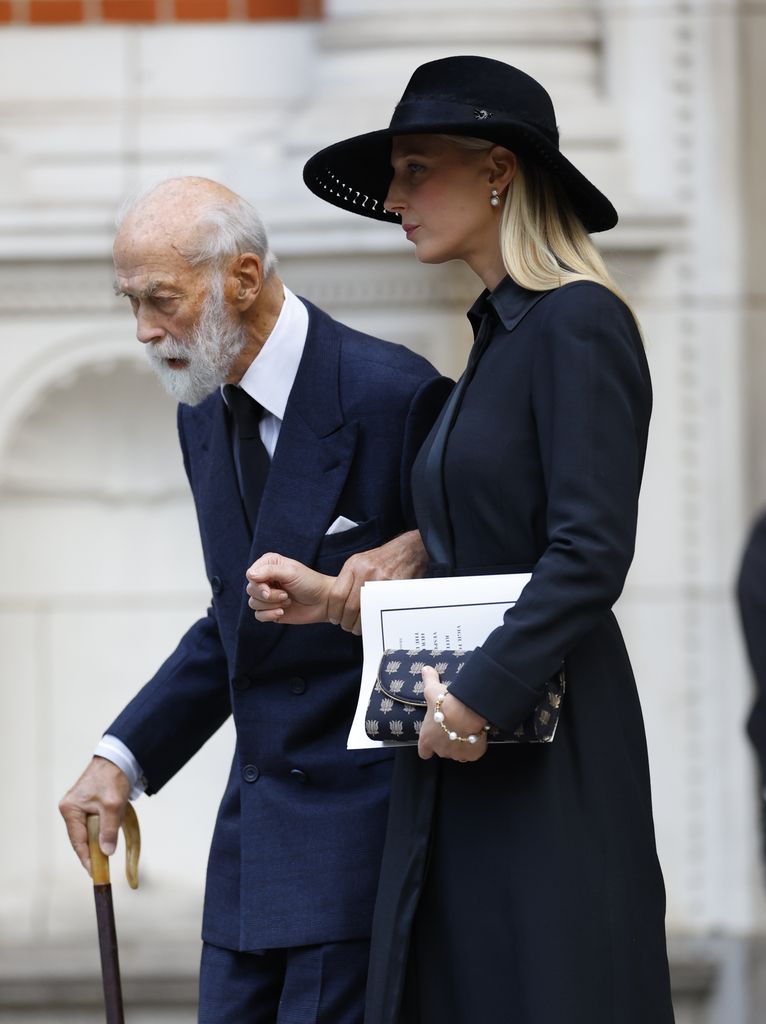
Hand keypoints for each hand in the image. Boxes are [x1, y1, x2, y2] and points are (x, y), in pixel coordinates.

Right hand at [59, 756, 131, 875]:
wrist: (119, 759)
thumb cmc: (113, 779)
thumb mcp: (112, 806)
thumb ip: (108, 830)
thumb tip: (106, 852)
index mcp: (70, 809)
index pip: (77, 841)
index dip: (86, 858)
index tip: (94, 873)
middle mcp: (70, 809)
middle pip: (80, 838)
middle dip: (92, 852)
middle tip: (102, 868)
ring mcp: (77, 807)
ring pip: (87, 832)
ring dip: (97, 841)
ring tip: (106, 855)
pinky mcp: (86, 804)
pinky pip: (92, 824)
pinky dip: (100, 831)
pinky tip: (107, 837)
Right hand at [246, 553, 333, 624]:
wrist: (323, 601)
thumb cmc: (310, 582)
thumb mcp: (291, 572)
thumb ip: (269, 571)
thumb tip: (250, 575)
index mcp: (269, 565)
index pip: (250, 574)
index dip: (258, 584)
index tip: (271, 587)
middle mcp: (265, 579)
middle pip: (251, 589)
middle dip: (268, 595)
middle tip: (285, 595)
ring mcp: (267, 595)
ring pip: (253, 603)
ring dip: (271, 604)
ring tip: (288, 601)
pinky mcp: (269, 610)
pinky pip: (258, 615)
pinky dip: (269, 615)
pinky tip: (282, 612)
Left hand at [328, 530, 427, 634]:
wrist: (407, 550)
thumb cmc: (381, 559)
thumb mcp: (359, 562)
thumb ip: (348, 579)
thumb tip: (337, 602)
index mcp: (354, 566)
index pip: (336, 595)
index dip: (333, 611)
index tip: (334, 618)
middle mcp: (366, 573)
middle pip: (350, 607)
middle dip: (346, 621)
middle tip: (346, 626)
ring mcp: (382, 581)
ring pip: (365, 612)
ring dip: (359, 625)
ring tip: (357, 628)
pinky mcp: (395, 590)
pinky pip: (381, 610)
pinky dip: (374, 620)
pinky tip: (372, 622)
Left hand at [417, 667, 488, 762]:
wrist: (466, 711)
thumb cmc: (445, 703)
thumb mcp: (433, 689)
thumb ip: (428, 679)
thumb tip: (425, 669)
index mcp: (427, 739)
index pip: (424, 752)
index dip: (428, 747)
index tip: (434, 739)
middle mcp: (441, 750)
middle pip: (443, 751)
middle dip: (448, 741)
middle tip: (454, 727)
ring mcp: (457, 754)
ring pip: (458, 753)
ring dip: (461, 744)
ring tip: (467, 730)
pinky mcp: (472, 754)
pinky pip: (473, 752)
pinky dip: (476, 746)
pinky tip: (477, 734)